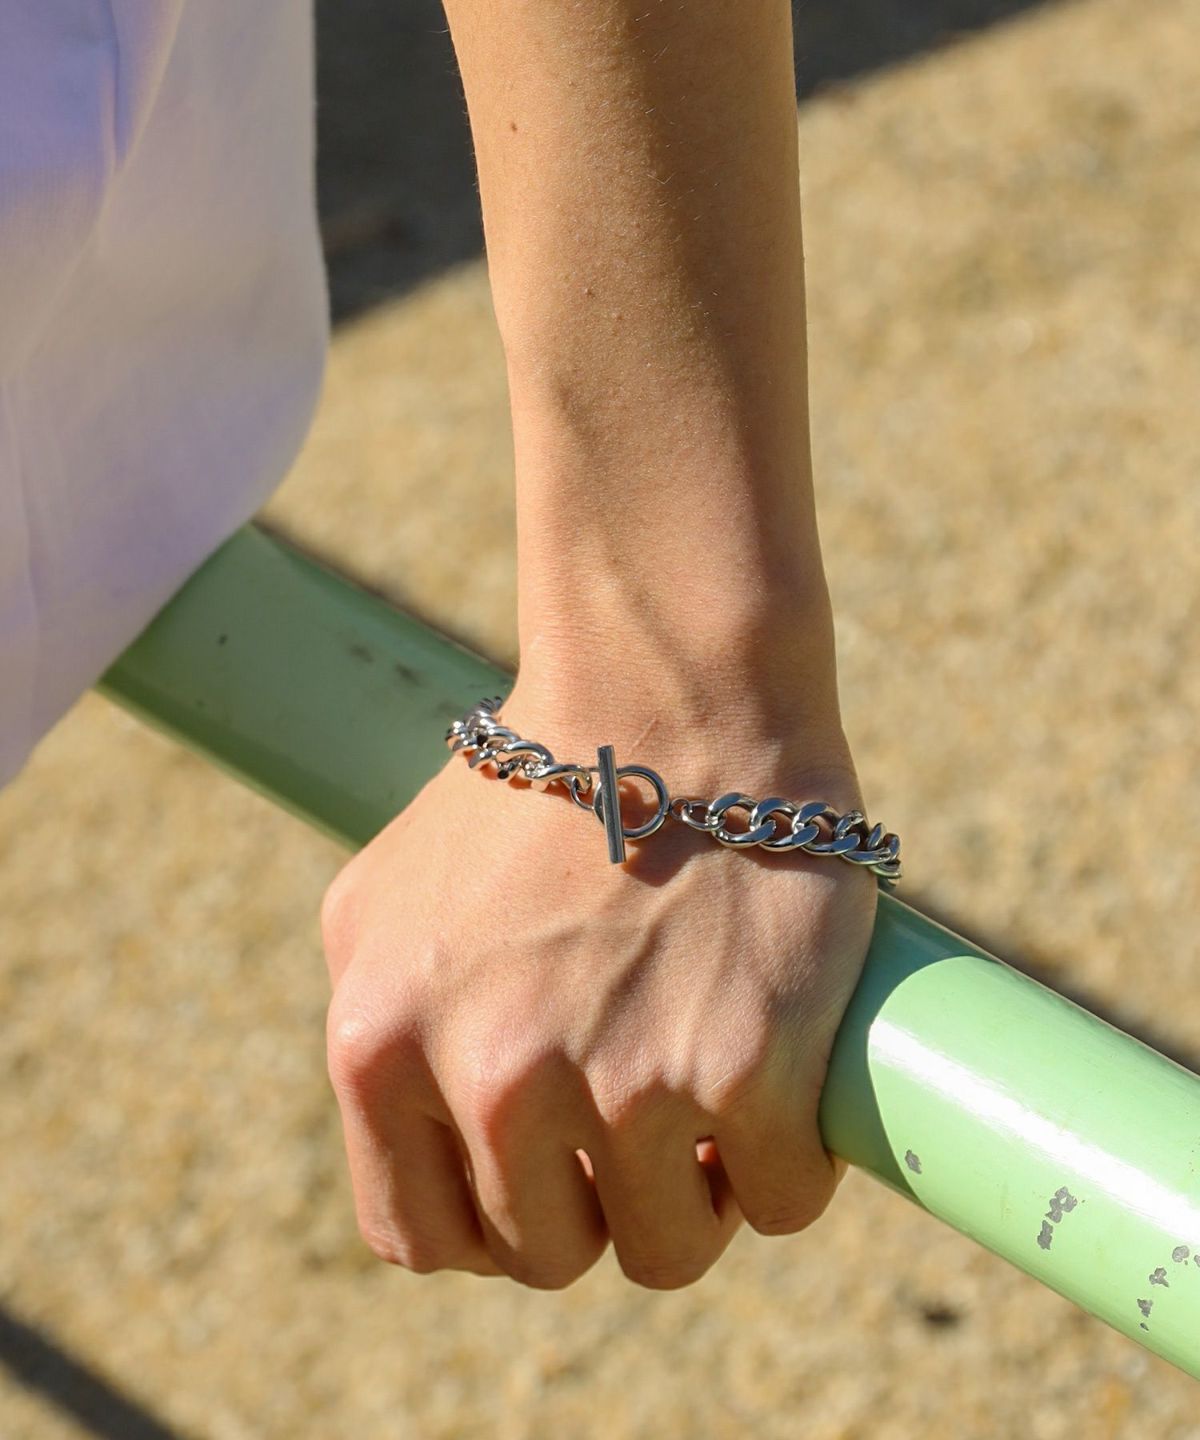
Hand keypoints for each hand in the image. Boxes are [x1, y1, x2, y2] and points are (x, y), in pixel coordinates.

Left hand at [319, 691, 876, 1289]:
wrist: (672, 695)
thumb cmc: (537, 788)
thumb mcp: (386, 899)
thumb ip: (378, 1026)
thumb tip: (417, 1138)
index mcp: (380, 1046)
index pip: (425, 1237)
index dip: (496, 1219)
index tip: (552, 1174)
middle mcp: (488, 1080)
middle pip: (551, 1253)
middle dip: (600, 1201)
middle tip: (642, 1115)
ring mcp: (620, 1085)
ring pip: (667, 1251)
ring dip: (698, 1200)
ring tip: (711, 1104)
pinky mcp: (744, 1071)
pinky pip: (780, 1202)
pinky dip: (788, 1165)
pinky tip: (779, 1084)